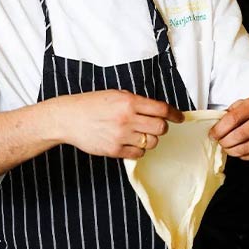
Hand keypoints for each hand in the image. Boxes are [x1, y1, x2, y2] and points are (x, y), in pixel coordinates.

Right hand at [48, 89, 184, 158]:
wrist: (68, 118)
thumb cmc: (91, 104)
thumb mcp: (115, 95)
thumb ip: (136, 102)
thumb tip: (157, 110)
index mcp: (129, 101)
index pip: (161, 109)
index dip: (174, 114)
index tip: (179, 118)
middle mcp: (127, 119)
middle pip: (160, 128)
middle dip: (161, 127)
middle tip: (154, 126)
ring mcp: (121, 136)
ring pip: (152, 142)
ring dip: (150, 139)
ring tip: (139, 134)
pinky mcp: (114, 150)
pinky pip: (138, 154)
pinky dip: (139, 150)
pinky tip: (131, 143)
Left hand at [208, 95, 248, 159]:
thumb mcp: (245, 105)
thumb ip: (230, 113)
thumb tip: (214, 126)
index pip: (232, 119)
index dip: (218, 129)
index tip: (213, 134)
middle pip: (237, 136)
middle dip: (224, 142)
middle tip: (220, 142)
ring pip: (244, 149)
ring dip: (231, 151)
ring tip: (228, 147)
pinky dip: (242, 155)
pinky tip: (241, 149)